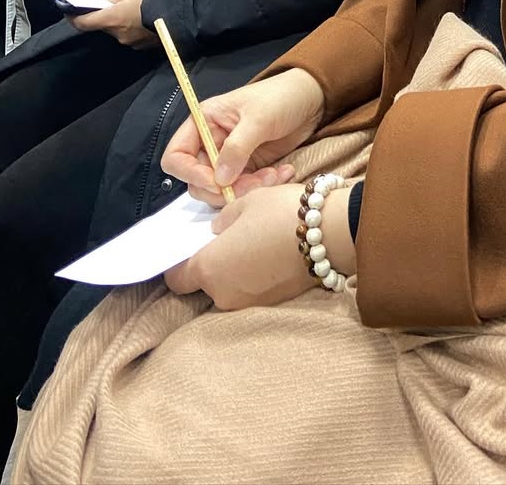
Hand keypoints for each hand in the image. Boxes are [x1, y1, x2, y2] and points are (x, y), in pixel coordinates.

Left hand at [70, 0, 154, 45]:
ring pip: (118, 30)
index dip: (73, 16)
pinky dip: (132, 24)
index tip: (69, 9)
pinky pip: (132, 33)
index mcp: (114, 19)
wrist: (189, 11)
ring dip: (118, 19)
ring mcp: (134, 43)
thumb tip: (105, 0)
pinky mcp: (147, 45)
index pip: (83, 23)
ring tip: (130, 5)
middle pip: (102, 26)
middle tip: (107, 0)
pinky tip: (142, 14)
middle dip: (102, 14)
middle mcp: (120, 35)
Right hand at [162, 69, 324, 200]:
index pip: (176, 156)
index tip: (216, 182)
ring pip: (223, 190)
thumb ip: (237, 148)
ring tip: (275, 175)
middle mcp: (212, 142)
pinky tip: (282, 173)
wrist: (312, 98)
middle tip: (254, 182)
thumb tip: (219, 180)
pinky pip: (245, 189)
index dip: (189, 174)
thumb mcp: (259, 119)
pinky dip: (262, 187)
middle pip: (198, 181)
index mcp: (204, 122)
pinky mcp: (249, 169)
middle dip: (225, 188)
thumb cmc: (281, 97)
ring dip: (247, 189)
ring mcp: (230, 158)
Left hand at [164, 180, 356, 309]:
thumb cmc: (279, 213)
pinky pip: (252, 290)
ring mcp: (249, 302)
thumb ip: (223, 220)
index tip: (188, 250)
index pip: (177, 279)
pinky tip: (270, 253)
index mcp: (209, 268)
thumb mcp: (245, 203)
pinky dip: (255, 275)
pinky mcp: (273, 303)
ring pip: (230, 288)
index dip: (178, 265)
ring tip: (253, 243)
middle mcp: (224, 293)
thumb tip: (218, 230)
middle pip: (205, 285)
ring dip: (235, 270)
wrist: (328, 233)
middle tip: (227, 240)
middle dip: (212, 265)